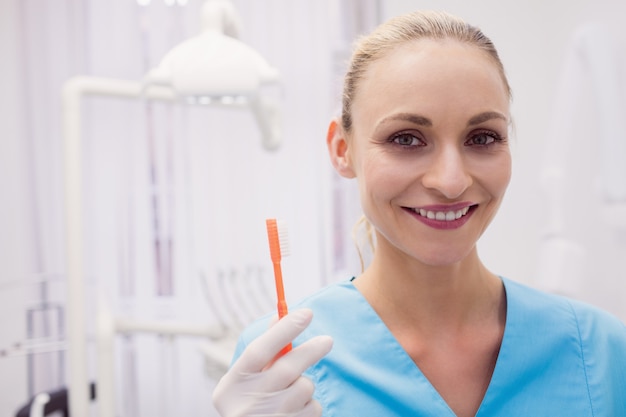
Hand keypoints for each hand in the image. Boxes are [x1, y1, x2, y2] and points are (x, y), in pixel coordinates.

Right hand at [212, 309, 332, 416]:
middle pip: (287, 368)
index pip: (259, 350)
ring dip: (305, 384)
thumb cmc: (250, 402)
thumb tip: (279, 316)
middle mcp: (246, 404)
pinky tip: (296, 411)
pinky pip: (313, 408)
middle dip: (310, 351)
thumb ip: (264, 350)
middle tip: (327, 340)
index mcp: (232, 385)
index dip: (284, 330)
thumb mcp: (247, 379)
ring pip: (304, 388)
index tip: (306, 313)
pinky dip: (310, 405)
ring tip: (292, 393)